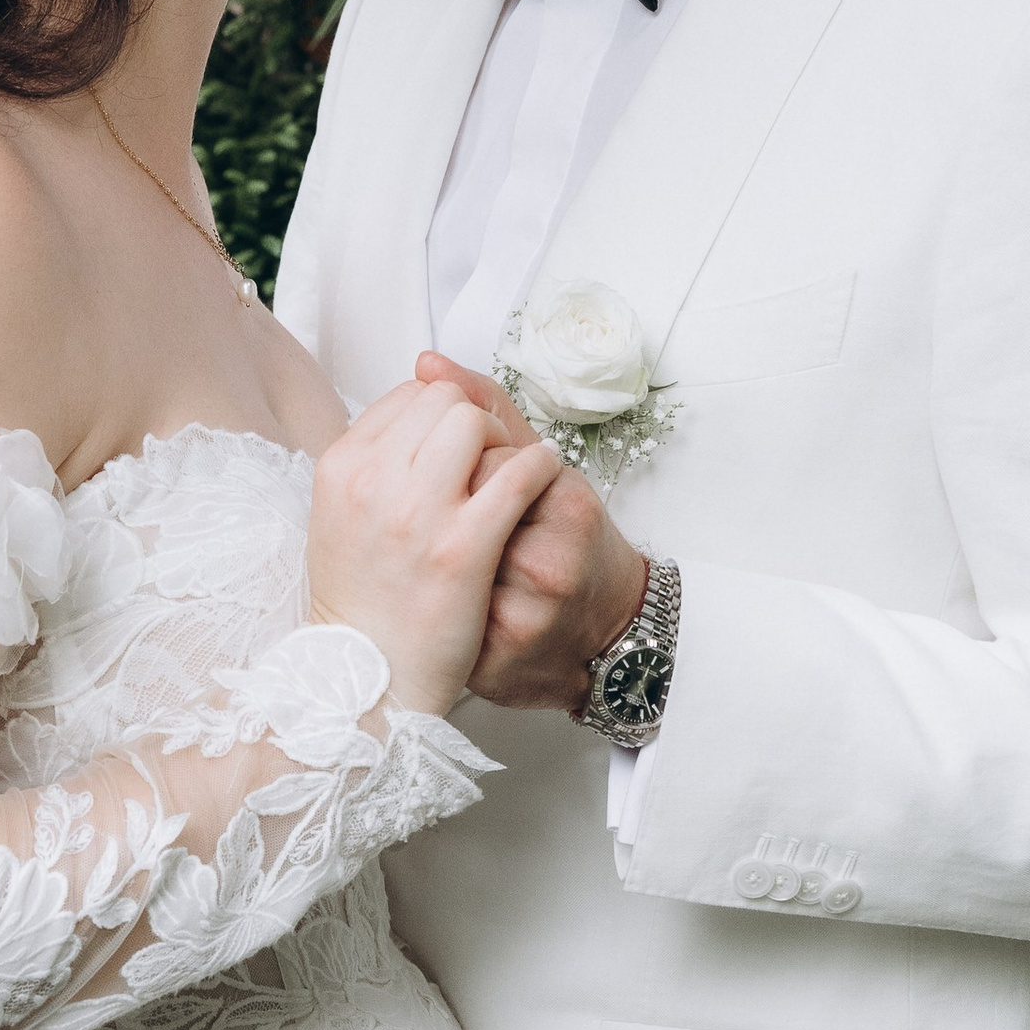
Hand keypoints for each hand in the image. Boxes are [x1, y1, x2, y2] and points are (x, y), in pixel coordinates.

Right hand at [307, 379, 561, 715]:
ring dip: (504, 440)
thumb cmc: (361, 600)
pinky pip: (517, 474)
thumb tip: (425, 368)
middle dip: (473, 421)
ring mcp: (417, 514)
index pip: (406, 396)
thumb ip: (379, 447)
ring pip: (475, 425)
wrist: (367, 678)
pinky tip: (544, 479)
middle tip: (487, 458)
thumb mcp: (348, 514)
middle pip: (442, 402)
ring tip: (514, 471)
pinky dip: (540, 467)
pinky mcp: (463, 548)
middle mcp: (372, 482)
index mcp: (341, 469)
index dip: (441, 413)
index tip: (456, 445)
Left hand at [415, 352, 649, 710]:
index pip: (484, 467)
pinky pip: (439, 620)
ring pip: (443, 571)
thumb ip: (487, 410)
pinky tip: (445, 593)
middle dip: (449, 515)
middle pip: (458, 518)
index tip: (475, 483)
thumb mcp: (546, 470)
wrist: (603, 639)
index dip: (467, 473)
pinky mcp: (494, 667)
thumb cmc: (572, 545)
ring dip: (436, 555)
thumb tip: (425, 362)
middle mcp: (549, 567)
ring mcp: (520, 622)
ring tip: (452, 557)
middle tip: (459, 522)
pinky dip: (435, 601)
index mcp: (568, 511)